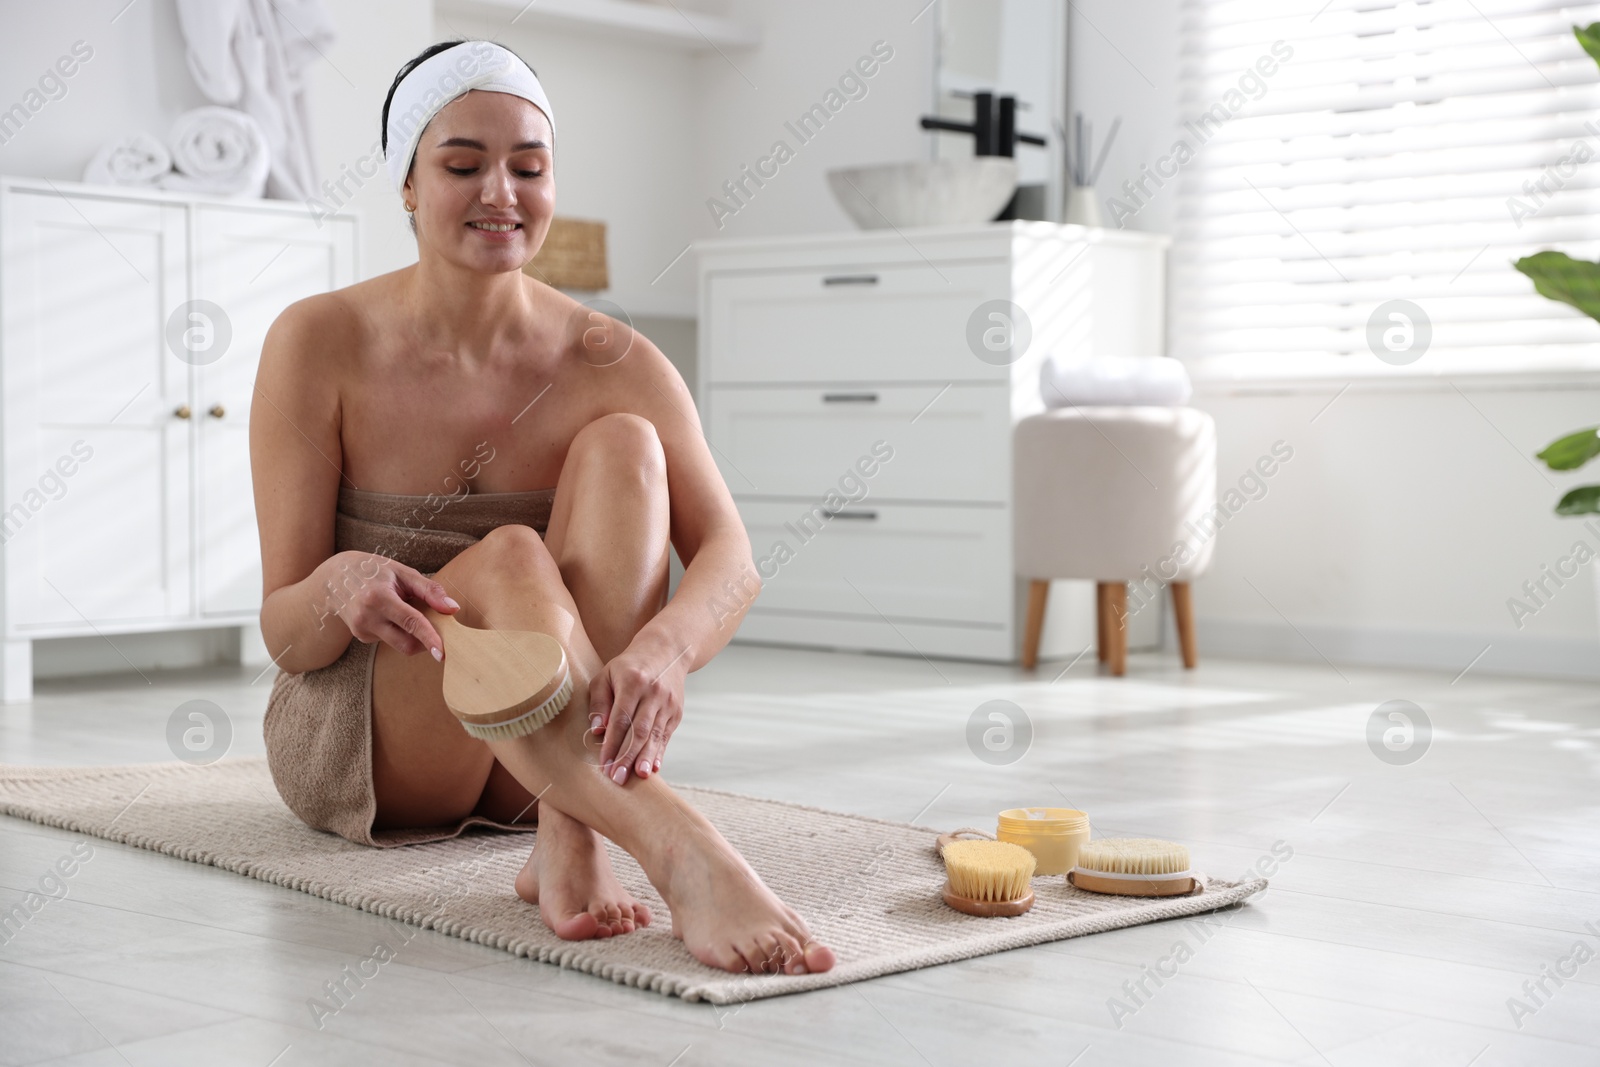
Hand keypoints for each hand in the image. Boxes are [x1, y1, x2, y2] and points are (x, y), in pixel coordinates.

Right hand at [318, 550, 459, 658]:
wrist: (335, 577)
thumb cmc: (374, 571)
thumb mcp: (403, 572)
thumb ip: (430, 590)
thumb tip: (453, 608)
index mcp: (379, 598)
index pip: (410, 622)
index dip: (429, 638)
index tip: (442, 653)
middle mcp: (367, 617)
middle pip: (406, 643)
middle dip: (426, 642)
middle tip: (436, 627)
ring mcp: (362, 630)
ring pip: (399, 644)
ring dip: (412, 634)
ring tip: (405, 609)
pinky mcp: (361, 636)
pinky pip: (389, 640)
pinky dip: (398, 631)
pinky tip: (389, 614)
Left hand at [589, 639, 689, 784]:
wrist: (666, 651)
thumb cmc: (629, 666)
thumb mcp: (606, 675)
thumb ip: (599, 702)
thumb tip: (596, 731)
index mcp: (633, 682)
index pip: (621, 718)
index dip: (612, 743)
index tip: (604, 763)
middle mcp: (653, 693)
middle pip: (639, 730)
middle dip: (628, 756)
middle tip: (618, 777)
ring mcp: (668, 703)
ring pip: (655, 736)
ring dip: (644, 758)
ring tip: (636, 776)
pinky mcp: (676, 712)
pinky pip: (666, 736)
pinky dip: (659, 753)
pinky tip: (652, 768)